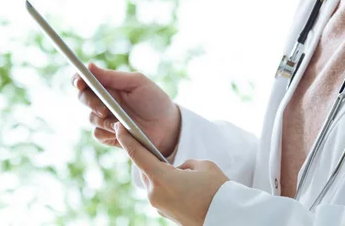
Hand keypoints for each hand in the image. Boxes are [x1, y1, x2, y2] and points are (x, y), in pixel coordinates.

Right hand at [72, 63, 180, 156]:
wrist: (168, 127)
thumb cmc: (155, 101)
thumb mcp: (138, 83)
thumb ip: (113, 76)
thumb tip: (90, 66)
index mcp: (110, 85)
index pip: (86, 80)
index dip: (78, 79)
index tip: (80, 82)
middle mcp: (105, 101)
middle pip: (83, 98)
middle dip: (90, 102)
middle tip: (104, 108)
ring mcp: (106, 119)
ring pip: (91, 118)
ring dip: (103, 120)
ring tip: (122, 122)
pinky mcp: (110, 135)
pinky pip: (98, 134)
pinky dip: (108, 132)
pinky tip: (122, 132)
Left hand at [114, 122, 229, 225]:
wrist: (227, 217)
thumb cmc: (217, 190)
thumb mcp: (202, 165)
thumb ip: (184, 163)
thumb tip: (177, 170)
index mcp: (162, 179)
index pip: (137, 155)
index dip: (126, 139)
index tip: (118, 127)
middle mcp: (155, 194)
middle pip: (145, 169)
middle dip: (150, 157)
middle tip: (153, 144)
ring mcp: (159, 206)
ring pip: (153, 181)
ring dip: (160, 173)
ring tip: (178, 170)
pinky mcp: (165, 214)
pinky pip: (160, 193)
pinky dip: (166, 185)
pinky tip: (181, 183)